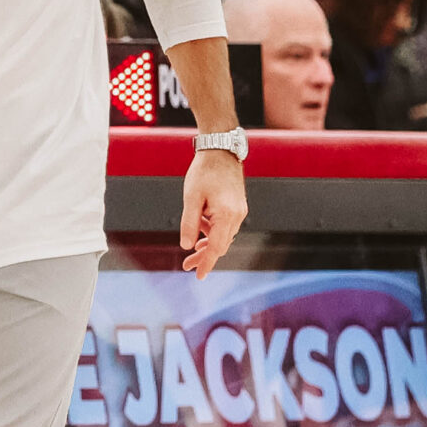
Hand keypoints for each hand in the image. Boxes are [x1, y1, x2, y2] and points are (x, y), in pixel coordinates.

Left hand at [180, 149, 246, 278]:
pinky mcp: (237, 207)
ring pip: (223, 237)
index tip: (198, 276)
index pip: (217, 247)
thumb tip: (187, 246)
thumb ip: (189, 223)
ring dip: (208, 244)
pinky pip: (225, 227)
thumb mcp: (191, 198)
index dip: (207, 263)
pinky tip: (201, 232)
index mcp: (227, 215)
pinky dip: (213, 232)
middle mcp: (237, 215)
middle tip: (187, 266)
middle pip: (221, 245)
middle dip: (204, 256)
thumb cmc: (204, 171)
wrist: (220, 150)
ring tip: (190, 249)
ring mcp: (239, 211)